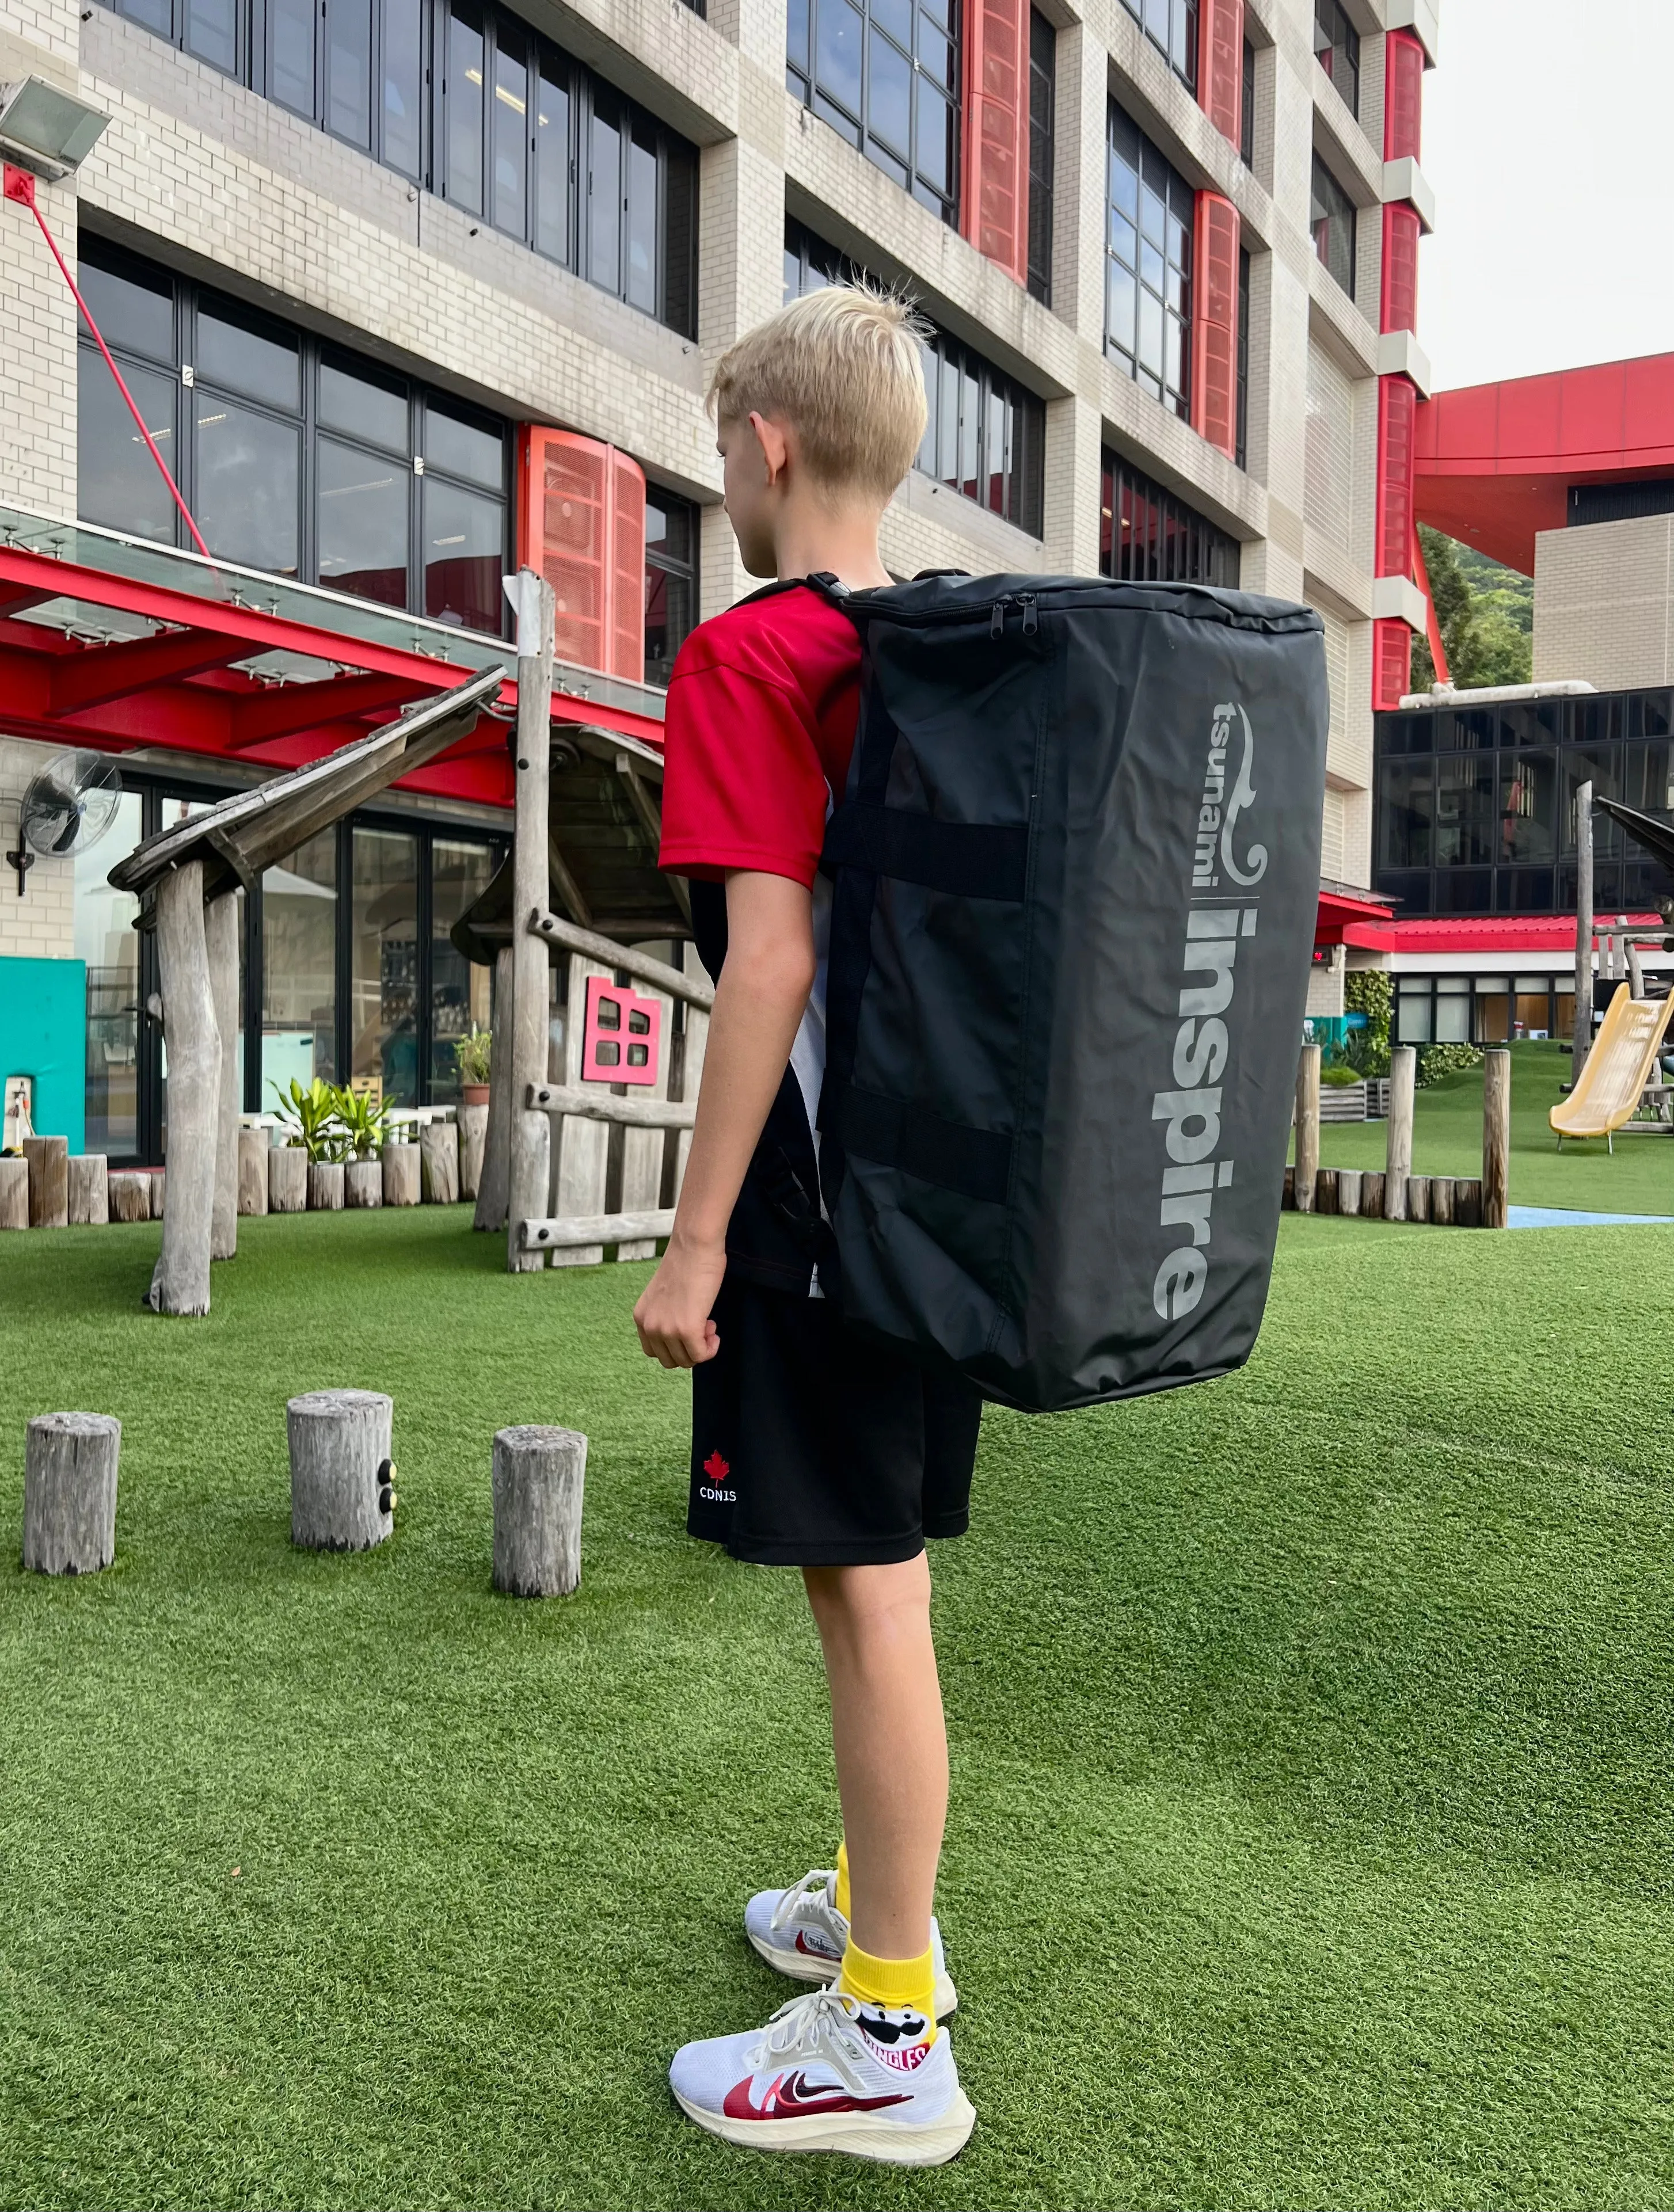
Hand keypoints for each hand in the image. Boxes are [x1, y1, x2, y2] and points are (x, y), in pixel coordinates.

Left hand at [633, 1234, 726, 1368]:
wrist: (695, 1245)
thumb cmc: (686, 1262)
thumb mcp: (666, 1294)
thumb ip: (666, 1314)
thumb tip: (684, 1333)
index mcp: (641, 1316)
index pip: (654, 1351)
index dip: (675, 1344)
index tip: (690, 1326)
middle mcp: (649, 1326)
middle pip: (669, 1360)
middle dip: (689, 1348)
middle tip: (703, 1326)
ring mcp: (666, 1329)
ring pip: (685, 1360)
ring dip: (701, 1347)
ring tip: (709, 1324)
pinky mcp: (686, 1329)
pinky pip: (700, 1355)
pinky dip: (711, 1349)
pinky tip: (715, 1332)